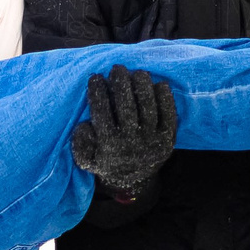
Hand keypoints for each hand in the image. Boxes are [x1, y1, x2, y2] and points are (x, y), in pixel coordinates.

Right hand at [69, 65, 177, 200]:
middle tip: (117, 68)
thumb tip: (85, 125)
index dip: (98, 92)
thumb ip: (80, 142)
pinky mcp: (168, 139)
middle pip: (126, 106)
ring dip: (143, 87)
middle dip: (121, 84)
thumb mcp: (87, 159)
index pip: (102, 112)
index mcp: (109, 144)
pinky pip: (168, 115)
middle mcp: (131, 141)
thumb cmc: (107, 161)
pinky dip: (165, 99)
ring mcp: (151, 140)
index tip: (95, 77)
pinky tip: (160, 84)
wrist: (133, 181)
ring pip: (148, 108)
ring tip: (138, 72)